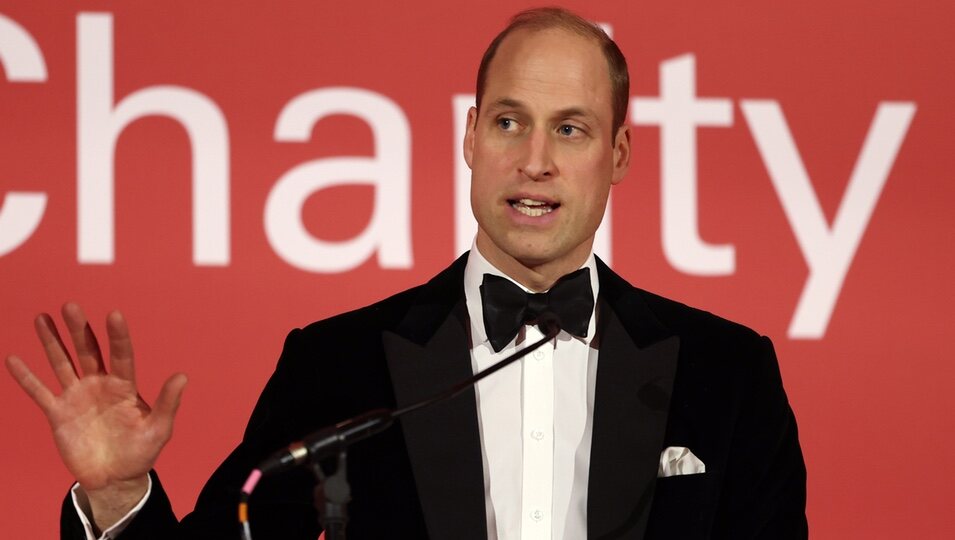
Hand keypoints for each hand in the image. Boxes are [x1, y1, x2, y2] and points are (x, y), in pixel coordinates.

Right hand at [5, 303, 186, 529]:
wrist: (116, 478)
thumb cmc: (141, 452)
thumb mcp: (159, 429)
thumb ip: (168, 402)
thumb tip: (182, 376)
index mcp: (125, 386)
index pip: (122, 355)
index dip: (118, 336)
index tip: (114, 315)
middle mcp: (99, 384)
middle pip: (88, 352)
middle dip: (79, 329)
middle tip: (71, 305)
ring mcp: (77, 397)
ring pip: (62, 363)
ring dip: (52, 342)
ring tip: (43, 318)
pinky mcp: (58, 413)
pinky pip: (39, 392)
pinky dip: (26, 377)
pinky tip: (14, 358)